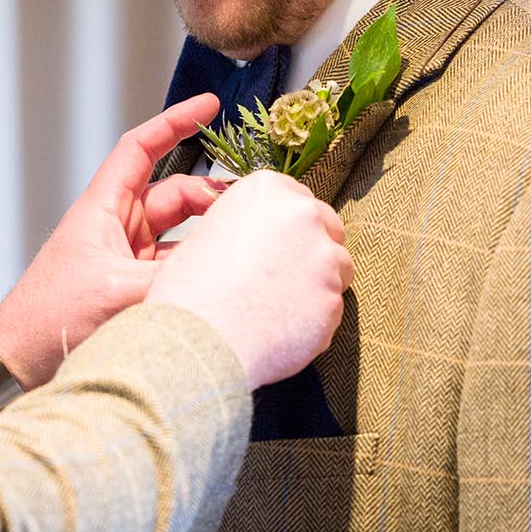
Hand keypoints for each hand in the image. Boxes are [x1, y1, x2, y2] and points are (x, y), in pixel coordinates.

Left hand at [0, 96, 224, 408]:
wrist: (17, 362)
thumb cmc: (47, 319)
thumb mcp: (118, 292)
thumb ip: (174, 279)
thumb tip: (224, 271)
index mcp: (102, 209)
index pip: (141, 149)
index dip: (175, 123)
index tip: (209, 108)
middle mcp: (115, 227)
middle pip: (174, 193)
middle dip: (212, 195)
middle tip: (250, 206)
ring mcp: (125, 258)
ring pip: (181, 233)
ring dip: (210, 236)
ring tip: (246, 243)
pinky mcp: (132, 288)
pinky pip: (176, 266)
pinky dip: (199, 269)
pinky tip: (225, 280)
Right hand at [145, 171, 352, 388]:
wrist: (198, 341)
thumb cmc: (191, 293)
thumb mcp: (208, 234)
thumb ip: (247, 224)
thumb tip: (262, 235)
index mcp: (267, 190)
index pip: (297, 196)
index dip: (288, 223)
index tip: (280, 239)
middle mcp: (301, 215)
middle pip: (328, 226)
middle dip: (312, 247)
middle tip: (282, 273)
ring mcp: (323, 258)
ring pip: (338, 266)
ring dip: (318, 282)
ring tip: (279, 303)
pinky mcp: (333, 299)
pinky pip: (332, 306)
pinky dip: (315, 317)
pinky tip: (282, 326)